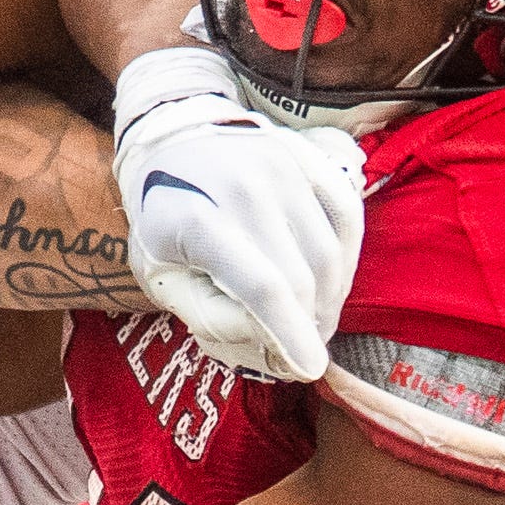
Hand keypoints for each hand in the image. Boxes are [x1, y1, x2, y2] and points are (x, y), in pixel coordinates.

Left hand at [114, 47, 363, 381]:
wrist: (172, 135)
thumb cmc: (160, 214)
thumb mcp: (157, 270)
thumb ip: (206, 310)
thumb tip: (269, 338)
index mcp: (195, 218)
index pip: (260, 285)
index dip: (289, 333)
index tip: (308, 368)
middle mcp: (244, 187)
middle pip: (302, 275)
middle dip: (310, 324)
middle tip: (306, 348)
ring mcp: (281, 166)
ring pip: (330, 250)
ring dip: (331, 296)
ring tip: (316, 320)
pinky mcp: (307, 157)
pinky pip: (347, 215)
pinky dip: (347, 256)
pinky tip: (332, 280)